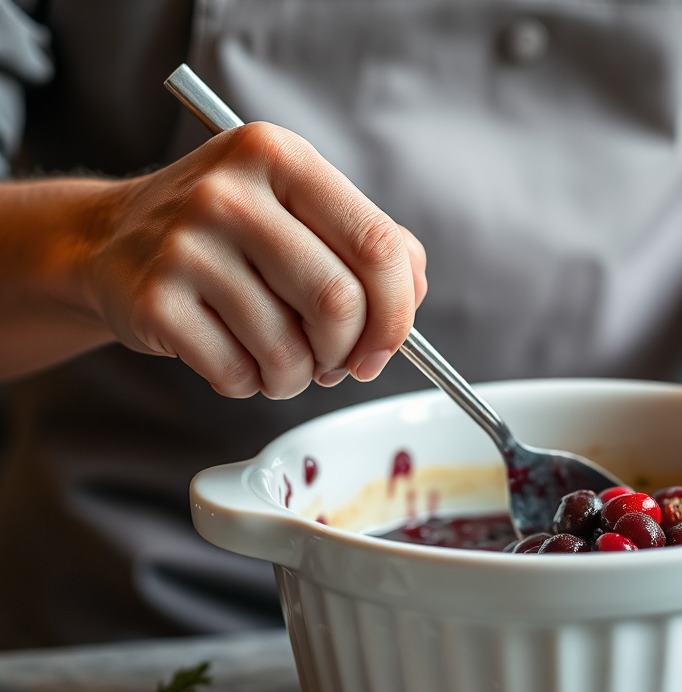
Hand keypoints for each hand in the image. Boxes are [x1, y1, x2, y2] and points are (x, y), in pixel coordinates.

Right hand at [88, 122, 426, 397]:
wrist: (109, 240)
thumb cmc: (226, 233)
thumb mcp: (296, 207)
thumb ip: (365, 242)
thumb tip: (413, 295)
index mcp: (281, 157)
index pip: (377, 246)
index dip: (397, 312)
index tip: (388, 344)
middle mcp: (230, 192)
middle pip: (338, 302)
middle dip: (347, 352)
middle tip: (333, 361)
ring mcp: (186, 245)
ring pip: (289, 349)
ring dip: (297, 377)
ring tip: (281, 362)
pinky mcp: (154, 301)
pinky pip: (237, 373)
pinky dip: (251, 384)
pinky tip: (238, 360)